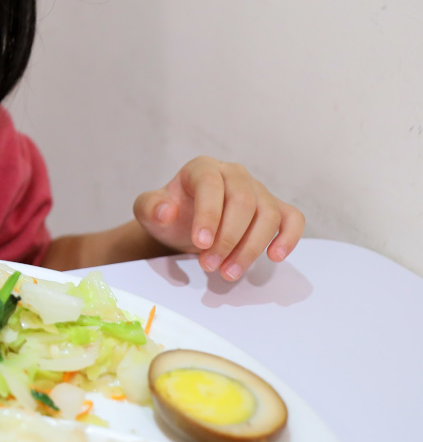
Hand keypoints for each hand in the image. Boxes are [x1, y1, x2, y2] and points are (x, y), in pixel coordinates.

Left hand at [133, 156, 304, 279]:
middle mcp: (233, 174)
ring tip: (229, 273)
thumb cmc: (168, 215)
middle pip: (243, 202)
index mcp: (202, 168)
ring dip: (251, 248)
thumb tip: (168, 211)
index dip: (209, 215)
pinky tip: (274, 257)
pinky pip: (292, 218)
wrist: (183, 225)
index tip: (200, 244)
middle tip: (210, 266)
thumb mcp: (148, 211)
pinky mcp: (274, 208)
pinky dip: (289, 237)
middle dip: (228, 238)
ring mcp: (257, 190)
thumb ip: (150, 208)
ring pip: (267, 214)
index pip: (211, 185)